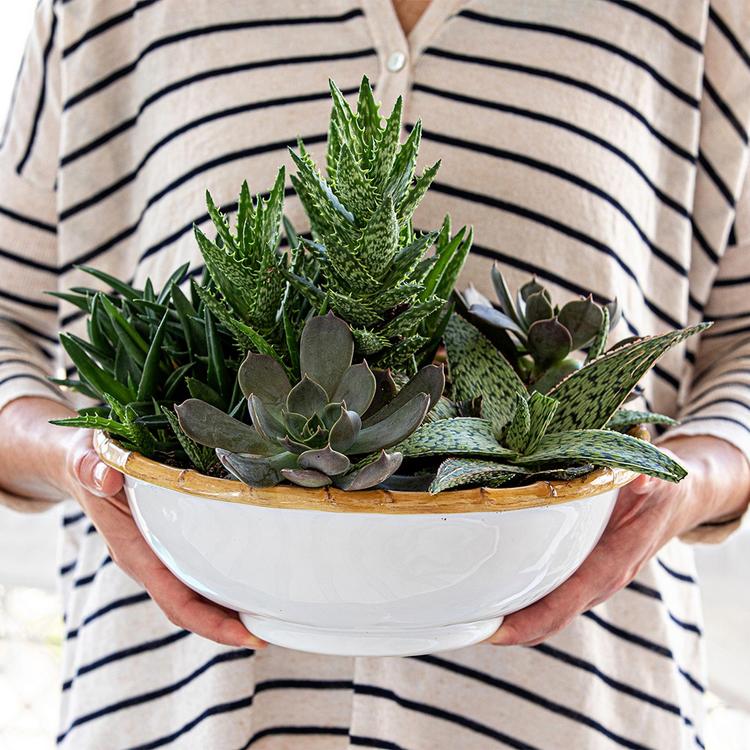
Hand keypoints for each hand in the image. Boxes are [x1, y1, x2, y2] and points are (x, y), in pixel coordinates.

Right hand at [63, 428, 266, 648]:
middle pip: (192, 606)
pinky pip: (198, 568)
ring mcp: (160, 554)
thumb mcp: (85, 459)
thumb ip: (90, 469)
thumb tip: (108, 476)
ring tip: (273, 612)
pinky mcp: (169, 541)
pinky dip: (224, 577)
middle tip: (273, 630)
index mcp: (133, 549)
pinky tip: (252, 574)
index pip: (173, 599)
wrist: (80, 463)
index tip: (244, 636)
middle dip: (229, 624)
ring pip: (197, 590)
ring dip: (230, 605)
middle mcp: (149, 560)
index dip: (209, 622)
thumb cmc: (85, 462)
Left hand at [487, 435, 749, 646]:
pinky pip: (553, 596)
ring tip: (471, 618)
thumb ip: (644, 480)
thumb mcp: (655, 480)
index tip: (496, 632)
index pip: (569, 599)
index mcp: (614, 563)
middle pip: (552, 616)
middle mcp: (600, 580)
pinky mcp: (583, 574)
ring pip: (550, 610)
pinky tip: (495, 597)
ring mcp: (591, 581)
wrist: (675, 503)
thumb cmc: (658, 492)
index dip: (533, 619)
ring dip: (515, 618)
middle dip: (512, 627)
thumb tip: (638, 478)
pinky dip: (525, 603)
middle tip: (466, 627)